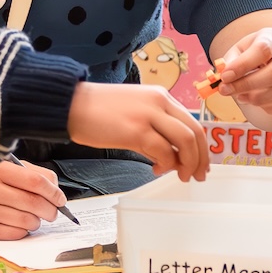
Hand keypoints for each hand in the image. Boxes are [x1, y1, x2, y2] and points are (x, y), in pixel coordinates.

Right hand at [0, 161, 65, 239]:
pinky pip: (14, 234)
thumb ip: (25, 171)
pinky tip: (17, 223)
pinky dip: (23, 230)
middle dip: (51, 210)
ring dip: (37, 221)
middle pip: (36, 204)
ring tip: (32, 216)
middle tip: (52, 210)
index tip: (60, 198)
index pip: (37, 182)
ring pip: (28, 222)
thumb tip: (53, 186)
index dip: (55, 192)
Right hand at [65, 82, 209, 181]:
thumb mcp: (134, 111)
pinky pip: (164, 151)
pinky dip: (166, 164)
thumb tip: (170, 156)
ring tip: (182, 176)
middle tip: (198, 175)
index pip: (192, 122)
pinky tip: (156, 169)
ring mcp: (149, 115)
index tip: (200, 163)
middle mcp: (159, 102)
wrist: (71, 104)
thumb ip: (154, 129)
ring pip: (186, 141)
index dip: (201, 146)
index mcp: (160, 96)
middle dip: (201, 158)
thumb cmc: (97, 111)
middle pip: (195, 132)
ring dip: (189, 163)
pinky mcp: (136, 130)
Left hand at [217, 26, 271, 127]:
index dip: (242, 65)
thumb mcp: (241, 51)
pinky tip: (263, 106)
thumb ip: (230, 62)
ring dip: (262, 100)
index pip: (262, 49)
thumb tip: (223, 76)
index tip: (224, 77)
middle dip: (248, 86)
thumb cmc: (257, 55)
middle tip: (229, 92)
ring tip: (245, 98)